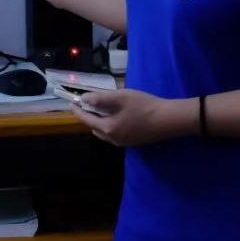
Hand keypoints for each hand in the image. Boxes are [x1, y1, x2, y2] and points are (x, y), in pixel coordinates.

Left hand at [73, 89, 196, 146]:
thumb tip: (84, 99)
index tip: (71, 103)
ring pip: (105, 133)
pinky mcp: (133, 142)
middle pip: (95, 128)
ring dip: (100, 122)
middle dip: (89, 117)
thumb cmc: (144, 106)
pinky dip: (110, 126)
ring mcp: (124, 143)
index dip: (78, 111)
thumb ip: (101, 99)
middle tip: (88, 104)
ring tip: (101, 109)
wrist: (168, 120)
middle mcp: (114, 139)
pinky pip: (115, 135)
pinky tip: (117, 116)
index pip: (87, 120)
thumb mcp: (121, 97)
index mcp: (108, 128)